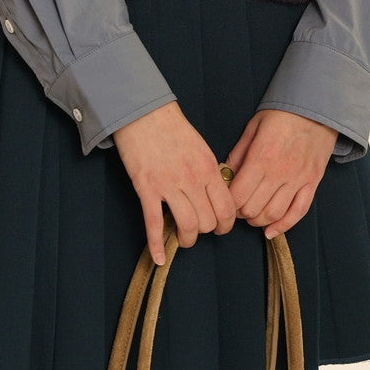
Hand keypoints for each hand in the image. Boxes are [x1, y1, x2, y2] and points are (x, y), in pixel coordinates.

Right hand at [113, 102, 235, 263]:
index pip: (226, 208)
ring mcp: (168, 185)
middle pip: (207, 222)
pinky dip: (156, 245)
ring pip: (187, 226)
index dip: (225, 224)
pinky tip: (159, 258)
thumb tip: (216, 195)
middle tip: (199, 228)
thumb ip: (209, 172)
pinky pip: (153, 224)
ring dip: (187, 239)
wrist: (143, 112)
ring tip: (184, 238)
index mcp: (208, 168)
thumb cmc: (172, 126)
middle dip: (205, 231)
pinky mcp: (147, 188)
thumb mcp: (200, 146)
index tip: (220, 227)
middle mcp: (192, 179)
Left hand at [226, 110, 337, 238]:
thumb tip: (225, 174)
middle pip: (254, 208)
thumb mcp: (253, 127)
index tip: (225, 199)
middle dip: (241, 213)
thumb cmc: (282, 115)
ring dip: (258, 221)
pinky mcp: (312, 183)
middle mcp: (279, 173)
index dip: (228, 203)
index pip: (238, 195)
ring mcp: (298, 180)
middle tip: (237, 207)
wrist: (316, 108)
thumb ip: (238, 153)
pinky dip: (283, 226)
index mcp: (261, 157)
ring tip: (251, 216)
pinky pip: (298, 212)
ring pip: (274, 214)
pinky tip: (271, 231)